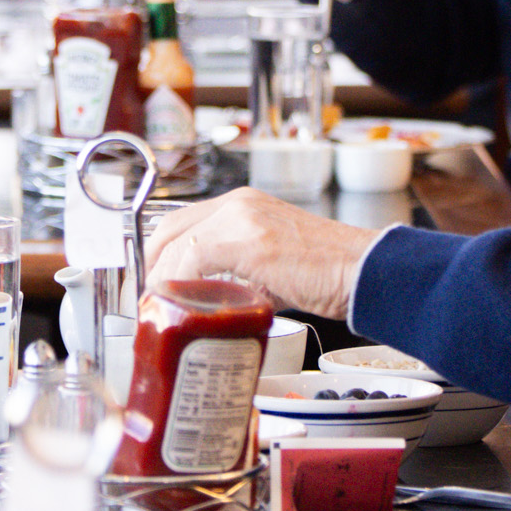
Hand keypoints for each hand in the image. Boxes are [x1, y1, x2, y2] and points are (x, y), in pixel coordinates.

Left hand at [148, 189, 380, 320]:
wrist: (364, 269)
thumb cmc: (329, 273)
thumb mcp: (274, 267)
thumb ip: (243, 276)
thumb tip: (218, 303)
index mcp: (244, 204)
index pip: (181, 221)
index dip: (159, 253)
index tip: (153, 282)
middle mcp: (239, 203)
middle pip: (169, 228)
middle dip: (150, 265)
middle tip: (146, 297)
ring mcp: (242, 218)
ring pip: (177, 243)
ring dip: (161, 279)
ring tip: (160, 306)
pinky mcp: (248, 240)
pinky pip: (194, 259)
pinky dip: (180, 282)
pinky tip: (182, 302)